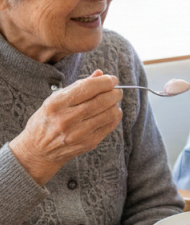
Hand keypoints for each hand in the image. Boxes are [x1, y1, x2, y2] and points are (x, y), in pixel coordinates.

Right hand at [9, 70, 122, 185]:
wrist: (39, 150)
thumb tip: (100, 74)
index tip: (112, 79)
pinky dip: (115, 116)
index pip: (88, 88)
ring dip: (115, 104)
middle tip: (116, 90)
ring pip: (110, 113)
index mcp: (57, 104)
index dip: (105, 81)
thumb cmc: (47, 121)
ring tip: (112, 101)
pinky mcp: (89, 143)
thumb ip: (79, 86)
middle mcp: (67, 119)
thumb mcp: (55, 99)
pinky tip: (111, 112)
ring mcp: (79, 133)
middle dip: (114, 92)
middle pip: (102, 101)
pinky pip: (110, 125)